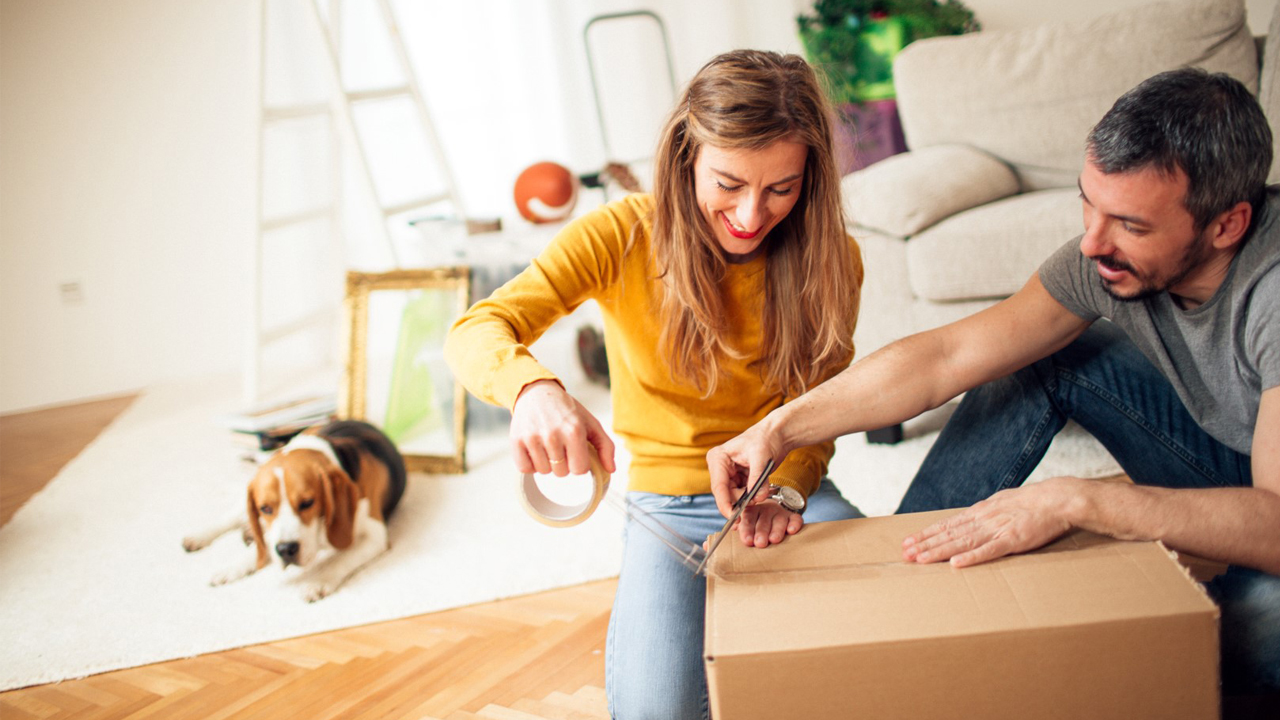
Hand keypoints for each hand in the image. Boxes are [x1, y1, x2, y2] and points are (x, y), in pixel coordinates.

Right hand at [511, 379, 615, 476]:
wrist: (536, 393)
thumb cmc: (567, 411)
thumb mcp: (590, 423)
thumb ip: (606, 446)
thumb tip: (611, 470)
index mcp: (574, 431)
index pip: (579, 470)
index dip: (579, 463)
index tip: (576, 452)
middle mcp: (553, 435)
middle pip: (561, 473)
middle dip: (563, 463)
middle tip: (560, 445)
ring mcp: (532, 438)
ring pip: (543, 472)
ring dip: (546, 463)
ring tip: (547, 445)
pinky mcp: (516, 440)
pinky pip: (525, 468)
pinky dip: (530, 464)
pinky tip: (535, 450)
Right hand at [707, 418, 788, 518]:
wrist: (776, 435)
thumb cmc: (766, 439)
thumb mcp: (761, 457)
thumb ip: (757, 479)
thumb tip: (757, 498)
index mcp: (718, 458)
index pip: (718, 486)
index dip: (725, 504)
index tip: (733, 516)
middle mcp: (720, 468)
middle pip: (725, 494)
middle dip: (740, 503)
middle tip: (754, 506)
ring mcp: (728, 475)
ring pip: (734, 497)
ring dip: (747, 501)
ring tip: (760, 495)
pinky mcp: (738, 480)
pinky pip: (742, 495)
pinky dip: (751, 497)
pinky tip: (759, 494)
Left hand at [737, 499, 803, 547]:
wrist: (774, 512)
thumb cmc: (755, 525)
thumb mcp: (745, 526)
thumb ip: (735, 532)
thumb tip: (717, 540)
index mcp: (751, 511)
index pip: (748, 519)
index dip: (747, 530)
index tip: (747, 540)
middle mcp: (765, 510)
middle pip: (763, 521)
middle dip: (761, 532)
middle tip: (760, 543)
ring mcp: (779, 512)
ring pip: (778, 520)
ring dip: (776, 530)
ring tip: (774, 540)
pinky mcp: (792, 516)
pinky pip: (794, 519)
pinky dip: (794, 524)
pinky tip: (791, 531)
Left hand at [901, 478, 1081, 566]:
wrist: (1057, 499)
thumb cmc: (1032, 502)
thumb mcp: (1002, 503)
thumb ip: (986, 513)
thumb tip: (970, 519)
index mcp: (981, 512)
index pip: (947, 524)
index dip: (927, 534)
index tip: (908, 541)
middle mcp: (983, 520)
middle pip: (948, 534)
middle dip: (925, 544)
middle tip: (905, 554)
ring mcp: (997, 530)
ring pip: (962, 542)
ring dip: (940, 552)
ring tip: (921, 559)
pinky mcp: (1013, 541)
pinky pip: (989, 551)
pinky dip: (971, 558)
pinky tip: (956, 564)